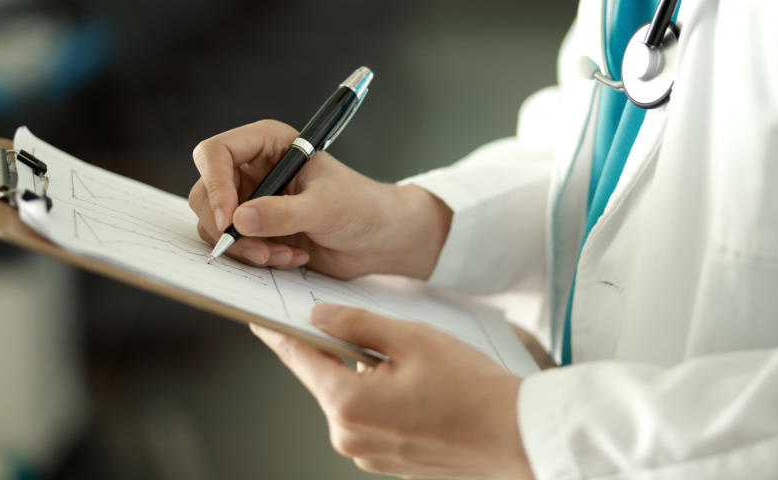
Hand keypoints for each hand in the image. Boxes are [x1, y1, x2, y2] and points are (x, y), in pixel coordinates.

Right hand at [189, 120, 450, 279]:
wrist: (379, 238)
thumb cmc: (361, 207)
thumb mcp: (325, 208)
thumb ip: (282, 214)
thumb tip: (238, 219)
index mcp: (268, 143)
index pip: (216, 152)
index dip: (214, 184)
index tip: (228, 219)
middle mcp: (253, 168)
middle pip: (205, 192)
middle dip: (227, 227)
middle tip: (258, 251)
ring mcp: (251, 199)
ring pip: (214, 225)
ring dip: (245, 248)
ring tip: (284, 255)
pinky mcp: (255, 229)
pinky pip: (233, 246)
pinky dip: (256, 258)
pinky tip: (291, 258)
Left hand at [251, 304, 533, 479]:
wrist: (515, 435)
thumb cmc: (471, 388)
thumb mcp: (412, 339)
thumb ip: (357, 325)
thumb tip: (319, 317)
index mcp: (349, 404)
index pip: (299, 358)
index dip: (279, 333)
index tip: (261, 317)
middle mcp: (350, 436)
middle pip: (324, 378)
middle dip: (337, 349)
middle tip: (365, 325)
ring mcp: (368, 453)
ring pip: (349, 397)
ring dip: (363, 373)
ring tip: (408, 360)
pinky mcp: (386, 460)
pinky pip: (369, 417)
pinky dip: (379, 395)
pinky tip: (414, 384)